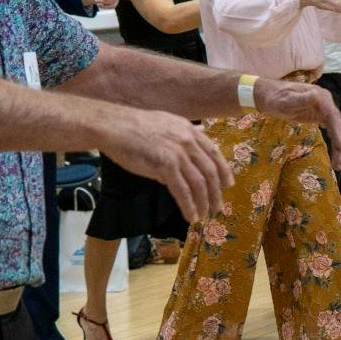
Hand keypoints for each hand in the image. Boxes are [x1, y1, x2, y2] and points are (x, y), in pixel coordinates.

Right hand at [99, 107, 233, 221]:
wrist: (112, 125)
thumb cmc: (133, 126)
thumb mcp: (165, 123)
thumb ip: (182, 135)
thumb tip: (196, 143)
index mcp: (189, 130)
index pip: (214, 153)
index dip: (223, 171)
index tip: (228, 184)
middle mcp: (188, 141)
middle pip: (210, 171)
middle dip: (216, 192)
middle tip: (218, 207)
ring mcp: (177, 153)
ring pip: (199, 183)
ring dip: (204, 202)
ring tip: (205, 215)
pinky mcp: (165, 165)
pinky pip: (182, 191)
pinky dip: (189, 205)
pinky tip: (191, 216)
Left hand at [254, 78, 340, 168]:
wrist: (269, 95)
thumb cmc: (275, 98)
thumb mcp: (285, 101)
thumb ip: (300, 100)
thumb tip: (316, 95)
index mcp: (320, 96)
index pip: (333, 117)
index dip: (338, 133)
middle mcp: (325, 101)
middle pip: (337, 125)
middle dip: (340, 144)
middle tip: (340, 163)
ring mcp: (324, 108)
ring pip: (335, 129)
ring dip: (338, 147)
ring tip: (338, 165)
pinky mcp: (320, 115)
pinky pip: (330, 130)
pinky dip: (333, 143)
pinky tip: (335, 155)